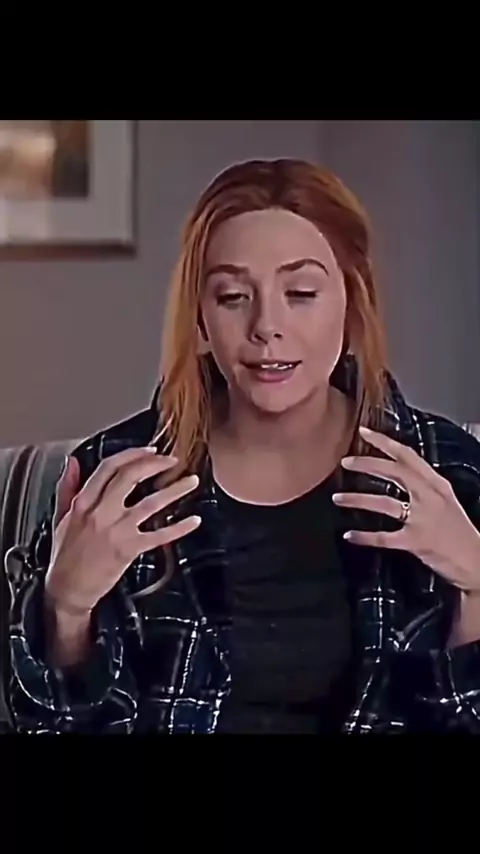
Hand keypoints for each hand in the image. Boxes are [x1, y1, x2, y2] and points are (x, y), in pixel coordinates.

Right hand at [45, 447, 200, 614]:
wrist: (67, 589)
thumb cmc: (65, 554)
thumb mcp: (61, 517)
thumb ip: (67, 487)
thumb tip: (72, 462)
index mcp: (83, 502)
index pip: (109, 467)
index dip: (132, 455)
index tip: (150, 450)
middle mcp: (100, 512)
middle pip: (131, 477)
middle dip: (155, 464)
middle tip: (173, 461)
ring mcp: (116, 530)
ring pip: (151, 502)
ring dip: (175, 490)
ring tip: (192, 481)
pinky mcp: (129, 549)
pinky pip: (160, 536)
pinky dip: (179, 527)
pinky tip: (194, 520)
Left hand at [332, 426, 479, 592]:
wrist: (475, 561)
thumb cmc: (458, 532)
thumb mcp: (445, 501)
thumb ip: (423, 486)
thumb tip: (396, 473)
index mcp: (436, 484)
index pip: (408, 456)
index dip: (384, 442)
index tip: (363, 431)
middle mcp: (429, 497)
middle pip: (393, 472)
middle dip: (366, 464)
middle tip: (344, 462)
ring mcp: (422, 519)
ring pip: (383, 503)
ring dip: (356, 499)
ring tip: (337, 498)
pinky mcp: (416, 541)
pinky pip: (384, 537)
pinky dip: (364, 536)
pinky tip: (349, 535)